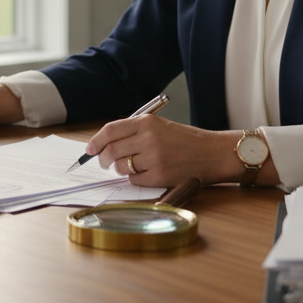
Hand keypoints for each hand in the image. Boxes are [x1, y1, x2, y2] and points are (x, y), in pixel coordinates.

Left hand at [85, 115, 255, 186]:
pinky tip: (149, 174)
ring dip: (123, 169)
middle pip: (111, 150)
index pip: (110, 130)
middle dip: (104, 159)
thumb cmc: (186, 141)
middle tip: (105, 163)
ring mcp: (154, 157)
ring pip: (122, 167)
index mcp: (147, 122)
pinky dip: (137, 179)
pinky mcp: (160, 175)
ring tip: (137, 165)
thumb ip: (135, 132)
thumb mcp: (160, 127)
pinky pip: (134, 180)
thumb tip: (105, 145)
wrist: (213, 153)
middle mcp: (148, 138)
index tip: (90, 149)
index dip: (96, 141)